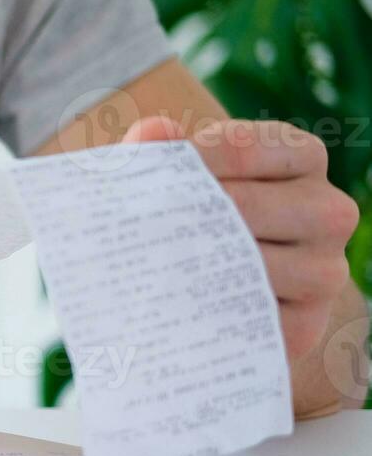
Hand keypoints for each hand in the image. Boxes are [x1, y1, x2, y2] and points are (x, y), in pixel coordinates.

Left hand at [124, 117, 359, 359]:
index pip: (239, 148)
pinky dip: (205, 312)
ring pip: (250, 263)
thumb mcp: (173, 181)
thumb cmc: (190, 220)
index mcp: (302, 157)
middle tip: (127, 229)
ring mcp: (324, 269)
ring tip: (138, 267)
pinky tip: (167, 307)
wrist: (207, 292)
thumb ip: (158, 153)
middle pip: (243, 205)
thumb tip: (152, 132)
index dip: (180, 164)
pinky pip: (250, 318)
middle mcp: (328, 210)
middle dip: (178, 216)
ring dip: (187, 266)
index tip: (136, 180)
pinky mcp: (306, 323)